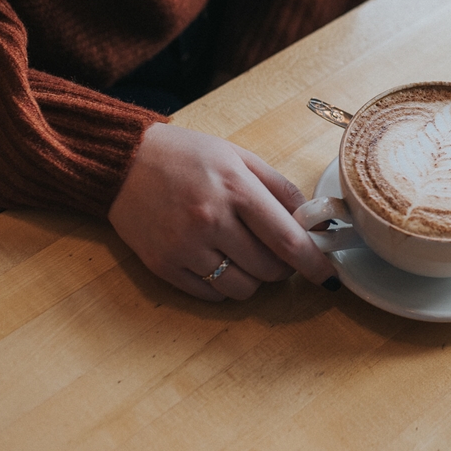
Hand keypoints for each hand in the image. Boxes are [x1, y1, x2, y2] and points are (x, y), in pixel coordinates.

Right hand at [108, 123, 335, 300]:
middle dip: (282, 267)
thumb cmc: (187, 155)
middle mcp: (211, 220)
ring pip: (242, 288)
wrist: (123, 161)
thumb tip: (312, 221)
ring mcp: (185, 246)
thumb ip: (279, 188)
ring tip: (243, 254)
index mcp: (236, 189)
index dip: (314, 264)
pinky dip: (223, 286)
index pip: (288, 240)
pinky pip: (210, 295)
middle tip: (274, 250)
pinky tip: (218, 261)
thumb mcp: (240, 157)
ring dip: (253, 278)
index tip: (328, 276)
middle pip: (269, 269)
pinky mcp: (163, 266)